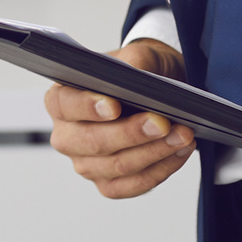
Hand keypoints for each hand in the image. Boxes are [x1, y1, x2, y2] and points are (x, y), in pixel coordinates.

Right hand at [46, 41, 194, 198]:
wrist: (153, 93)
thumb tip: (139, 79)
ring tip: (182, 135)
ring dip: (153, 152)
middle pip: (93, 142)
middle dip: (131, 133)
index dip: (88, 107)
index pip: (65, 105)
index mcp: (60, 99)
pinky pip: (133, 185)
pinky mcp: (108, 183)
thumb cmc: (138, 72)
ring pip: (117, 166)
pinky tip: (178, 152)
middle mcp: (67, 135)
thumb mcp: (137, 55)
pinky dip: (159, 170)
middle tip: (161, 122)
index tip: (114, 105)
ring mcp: (86, 164)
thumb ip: (134, 63)